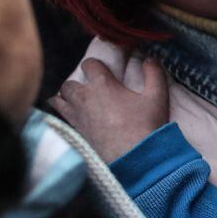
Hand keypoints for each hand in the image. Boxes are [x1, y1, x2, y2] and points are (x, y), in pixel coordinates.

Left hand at [50, 58, 169, 162]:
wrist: (134, 158)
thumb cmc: (145, 125)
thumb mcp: (157, 96)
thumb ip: (154, 72)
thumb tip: (150, 59)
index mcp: (102, 84)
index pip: (89, 64)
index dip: (95, 64)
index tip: (103, 68)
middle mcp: (85, 98)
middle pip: (69, 83)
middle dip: (77, 82)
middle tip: (90, 87)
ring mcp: (77, 117)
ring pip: (59, 100)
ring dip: (66, 97)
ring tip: (77, 100)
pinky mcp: (76, 134)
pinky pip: (61, 118)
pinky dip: (64, 114)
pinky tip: (75, 117)